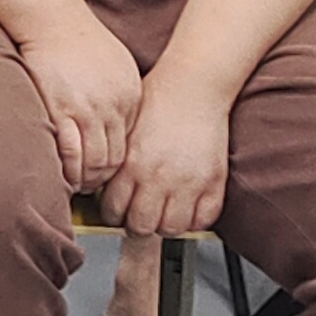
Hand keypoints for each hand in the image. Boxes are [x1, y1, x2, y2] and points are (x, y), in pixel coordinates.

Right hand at [17, 12, 143, 196]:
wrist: (51, 16)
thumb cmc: (77, 37)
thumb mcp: (116, 63)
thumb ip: (121, 93)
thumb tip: (118, 119)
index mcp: (130, 95)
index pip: (129, 144)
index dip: (116, 164)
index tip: (103, 172)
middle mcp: (114, 105)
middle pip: (115, 158)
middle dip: (102, 179)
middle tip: (88, 187)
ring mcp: (88, 109)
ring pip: (95, 161)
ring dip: (85, 179)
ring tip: (73, 185)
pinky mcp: (61, 109)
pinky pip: (69, 152)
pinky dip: (67, 169)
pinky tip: (59, 174)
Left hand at [104, 77, 230, 241]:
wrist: (193, 86)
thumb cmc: (157, 101)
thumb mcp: (125, 132)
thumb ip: (116, 163)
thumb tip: (102, 188)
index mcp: (130, 164)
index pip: (113, 210)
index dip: (113, 214)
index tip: (118, 211)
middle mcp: (157, 177)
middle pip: (141, 226)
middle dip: (137, 225)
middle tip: (140, 217)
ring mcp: (187, 183)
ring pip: (171, 229)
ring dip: (165, 225)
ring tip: (163, 213)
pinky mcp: (213, 182)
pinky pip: (203, 219)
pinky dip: (195, 220)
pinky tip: (187, 208)